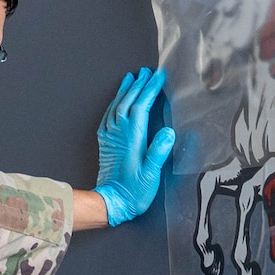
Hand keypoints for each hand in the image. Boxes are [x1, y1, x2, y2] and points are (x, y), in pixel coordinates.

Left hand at [93, 67, 175, 227]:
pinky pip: (108, 117)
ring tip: (131, 78)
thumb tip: (168, 132)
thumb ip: (158, 152)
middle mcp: (120, 135)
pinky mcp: (106, 143)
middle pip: (128, 102)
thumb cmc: (133, 191)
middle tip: (146, 72)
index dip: (149, 90)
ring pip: (116, 107)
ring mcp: (111, 138)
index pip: (141, 107)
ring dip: (124, 91)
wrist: (112, 202)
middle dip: (138, 85)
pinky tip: (116, 101)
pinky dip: (113, 105)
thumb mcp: (151, 174)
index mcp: (132, 139)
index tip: (157, 77)